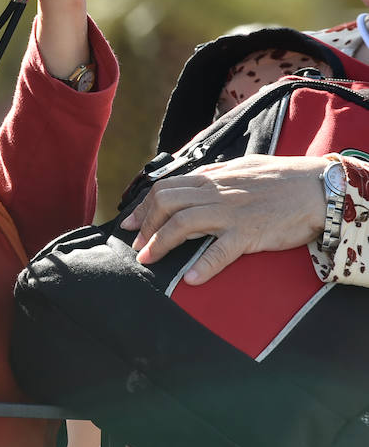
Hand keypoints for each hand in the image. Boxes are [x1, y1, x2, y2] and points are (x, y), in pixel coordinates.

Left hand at [118, 154, 325, 284]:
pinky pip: (220, 251)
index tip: (130, 223)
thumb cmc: (281, 178)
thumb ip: (214, 175)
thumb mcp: (241, 168)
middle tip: (136, 245)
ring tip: (148, 260)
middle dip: (144, 225)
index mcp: (212, 178)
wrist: (317, 188)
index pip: (165, 188)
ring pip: (183, 224)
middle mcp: (216, 193)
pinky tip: (191, 278)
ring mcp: (231, 213)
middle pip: (165, 203)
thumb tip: (194, 180)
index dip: (142, 207)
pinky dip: (204, 265)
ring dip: (160, 243)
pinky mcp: (249, 233)